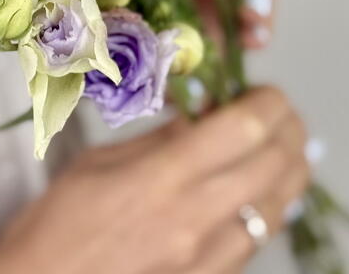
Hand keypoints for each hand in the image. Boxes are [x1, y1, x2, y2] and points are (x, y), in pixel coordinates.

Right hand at [0, 87, 309, 273]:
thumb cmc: (58, 222)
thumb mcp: (100, 162)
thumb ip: (158, 140)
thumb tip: (200, 116)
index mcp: (162, 178)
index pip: (242, 130)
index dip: (267, 105)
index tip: (266, 91)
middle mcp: (195, 218)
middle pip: (275, 168)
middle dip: (290, 132)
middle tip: (282, 114)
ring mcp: (208, 258)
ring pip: (278, 209)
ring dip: (290, 171)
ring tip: (285, 147)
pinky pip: (257, 241)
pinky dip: (270, 209)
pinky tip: (262, 193)